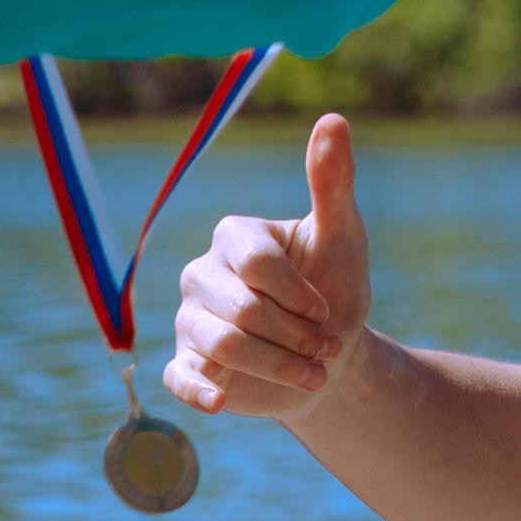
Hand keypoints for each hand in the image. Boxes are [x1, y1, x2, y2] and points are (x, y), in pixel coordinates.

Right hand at [166, 113, 372, 419]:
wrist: (331, 355)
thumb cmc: (335, 287)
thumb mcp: (342, 236)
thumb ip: (332, 181)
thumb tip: (334, 118)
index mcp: (234, 237)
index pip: (257, 264)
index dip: (298, 293)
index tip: (326, 309)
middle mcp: (203, 273)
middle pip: (241, 310)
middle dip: (294, 336)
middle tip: (327, 348)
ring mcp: (191, 319)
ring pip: (221, 347)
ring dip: (278, 367)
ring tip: (314, 375)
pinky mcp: (188, 364)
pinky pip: (178, 378)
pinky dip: (199, 392)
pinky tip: (224, 401)